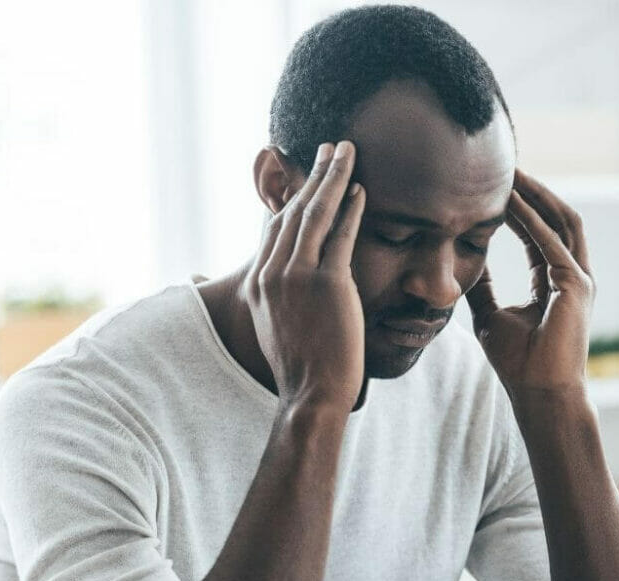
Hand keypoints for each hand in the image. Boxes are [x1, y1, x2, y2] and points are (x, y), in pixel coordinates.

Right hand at [245, 140, 367, 412]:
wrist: (312, 394)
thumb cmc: (302, 367)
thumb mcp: (276, 326)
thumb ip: (279, 297)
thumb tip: (289, 284)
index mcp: (258, 283)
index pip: (276, 228)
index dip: (294, 197)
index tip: (308, 177)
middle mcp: (272, 274)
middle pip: (294, 211)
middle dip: (314, 175)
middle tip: (329, 149)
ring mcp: (297, 276)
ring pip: (315, 215)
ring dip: (332, 178)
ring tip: (346, 153)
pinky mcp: (326, 283)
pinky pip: (341, 235)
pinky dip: (351, 208)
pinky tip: (360, 189)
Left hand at [465, 169, 594, 397]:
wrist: (539, 394)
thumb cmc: (519, 363)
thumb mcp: (490, 314)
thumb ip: (482, 287)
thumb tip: (461, 264)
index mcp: (555, 280)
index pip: (540, 231)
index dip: (520, 207)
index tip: (496, 186)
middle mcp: (573, 274)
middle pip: (556, 217)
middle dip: (533, 190)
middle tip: (506, 165)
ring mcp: (579, 278)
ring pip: (561, 221)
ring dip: (536, 195)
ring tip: (511, 173)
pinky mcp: (576, 286)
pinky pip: (552, 242)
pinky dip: (531, 220)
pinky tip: (510, 203)